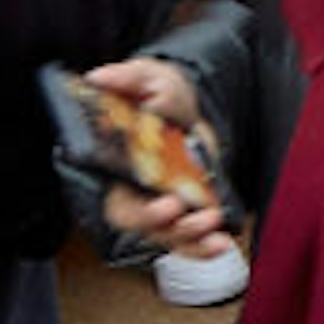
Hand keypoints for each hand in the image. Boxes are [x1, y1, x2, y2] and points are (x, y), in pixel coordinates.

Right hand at [80, 58, 238, 258]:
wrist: (180, 104)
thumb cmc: (155, 93)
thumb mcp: (145, 77)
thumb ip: (126, 77)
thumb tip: (100, 77)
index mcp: (114, 168)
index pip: (117, 201)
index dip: (140, 212)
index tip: (167, 205)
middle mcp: (134, 193)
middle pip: (142, 225)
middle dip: (166, 225)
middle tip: (187, 212)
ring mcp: (159, 204)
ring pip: (167, 236)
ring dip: (191, 238)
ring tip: (212, 221)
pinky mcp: (183, 210)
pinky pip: (189, 239)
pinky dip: (204, 247)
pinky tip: (223, 243)